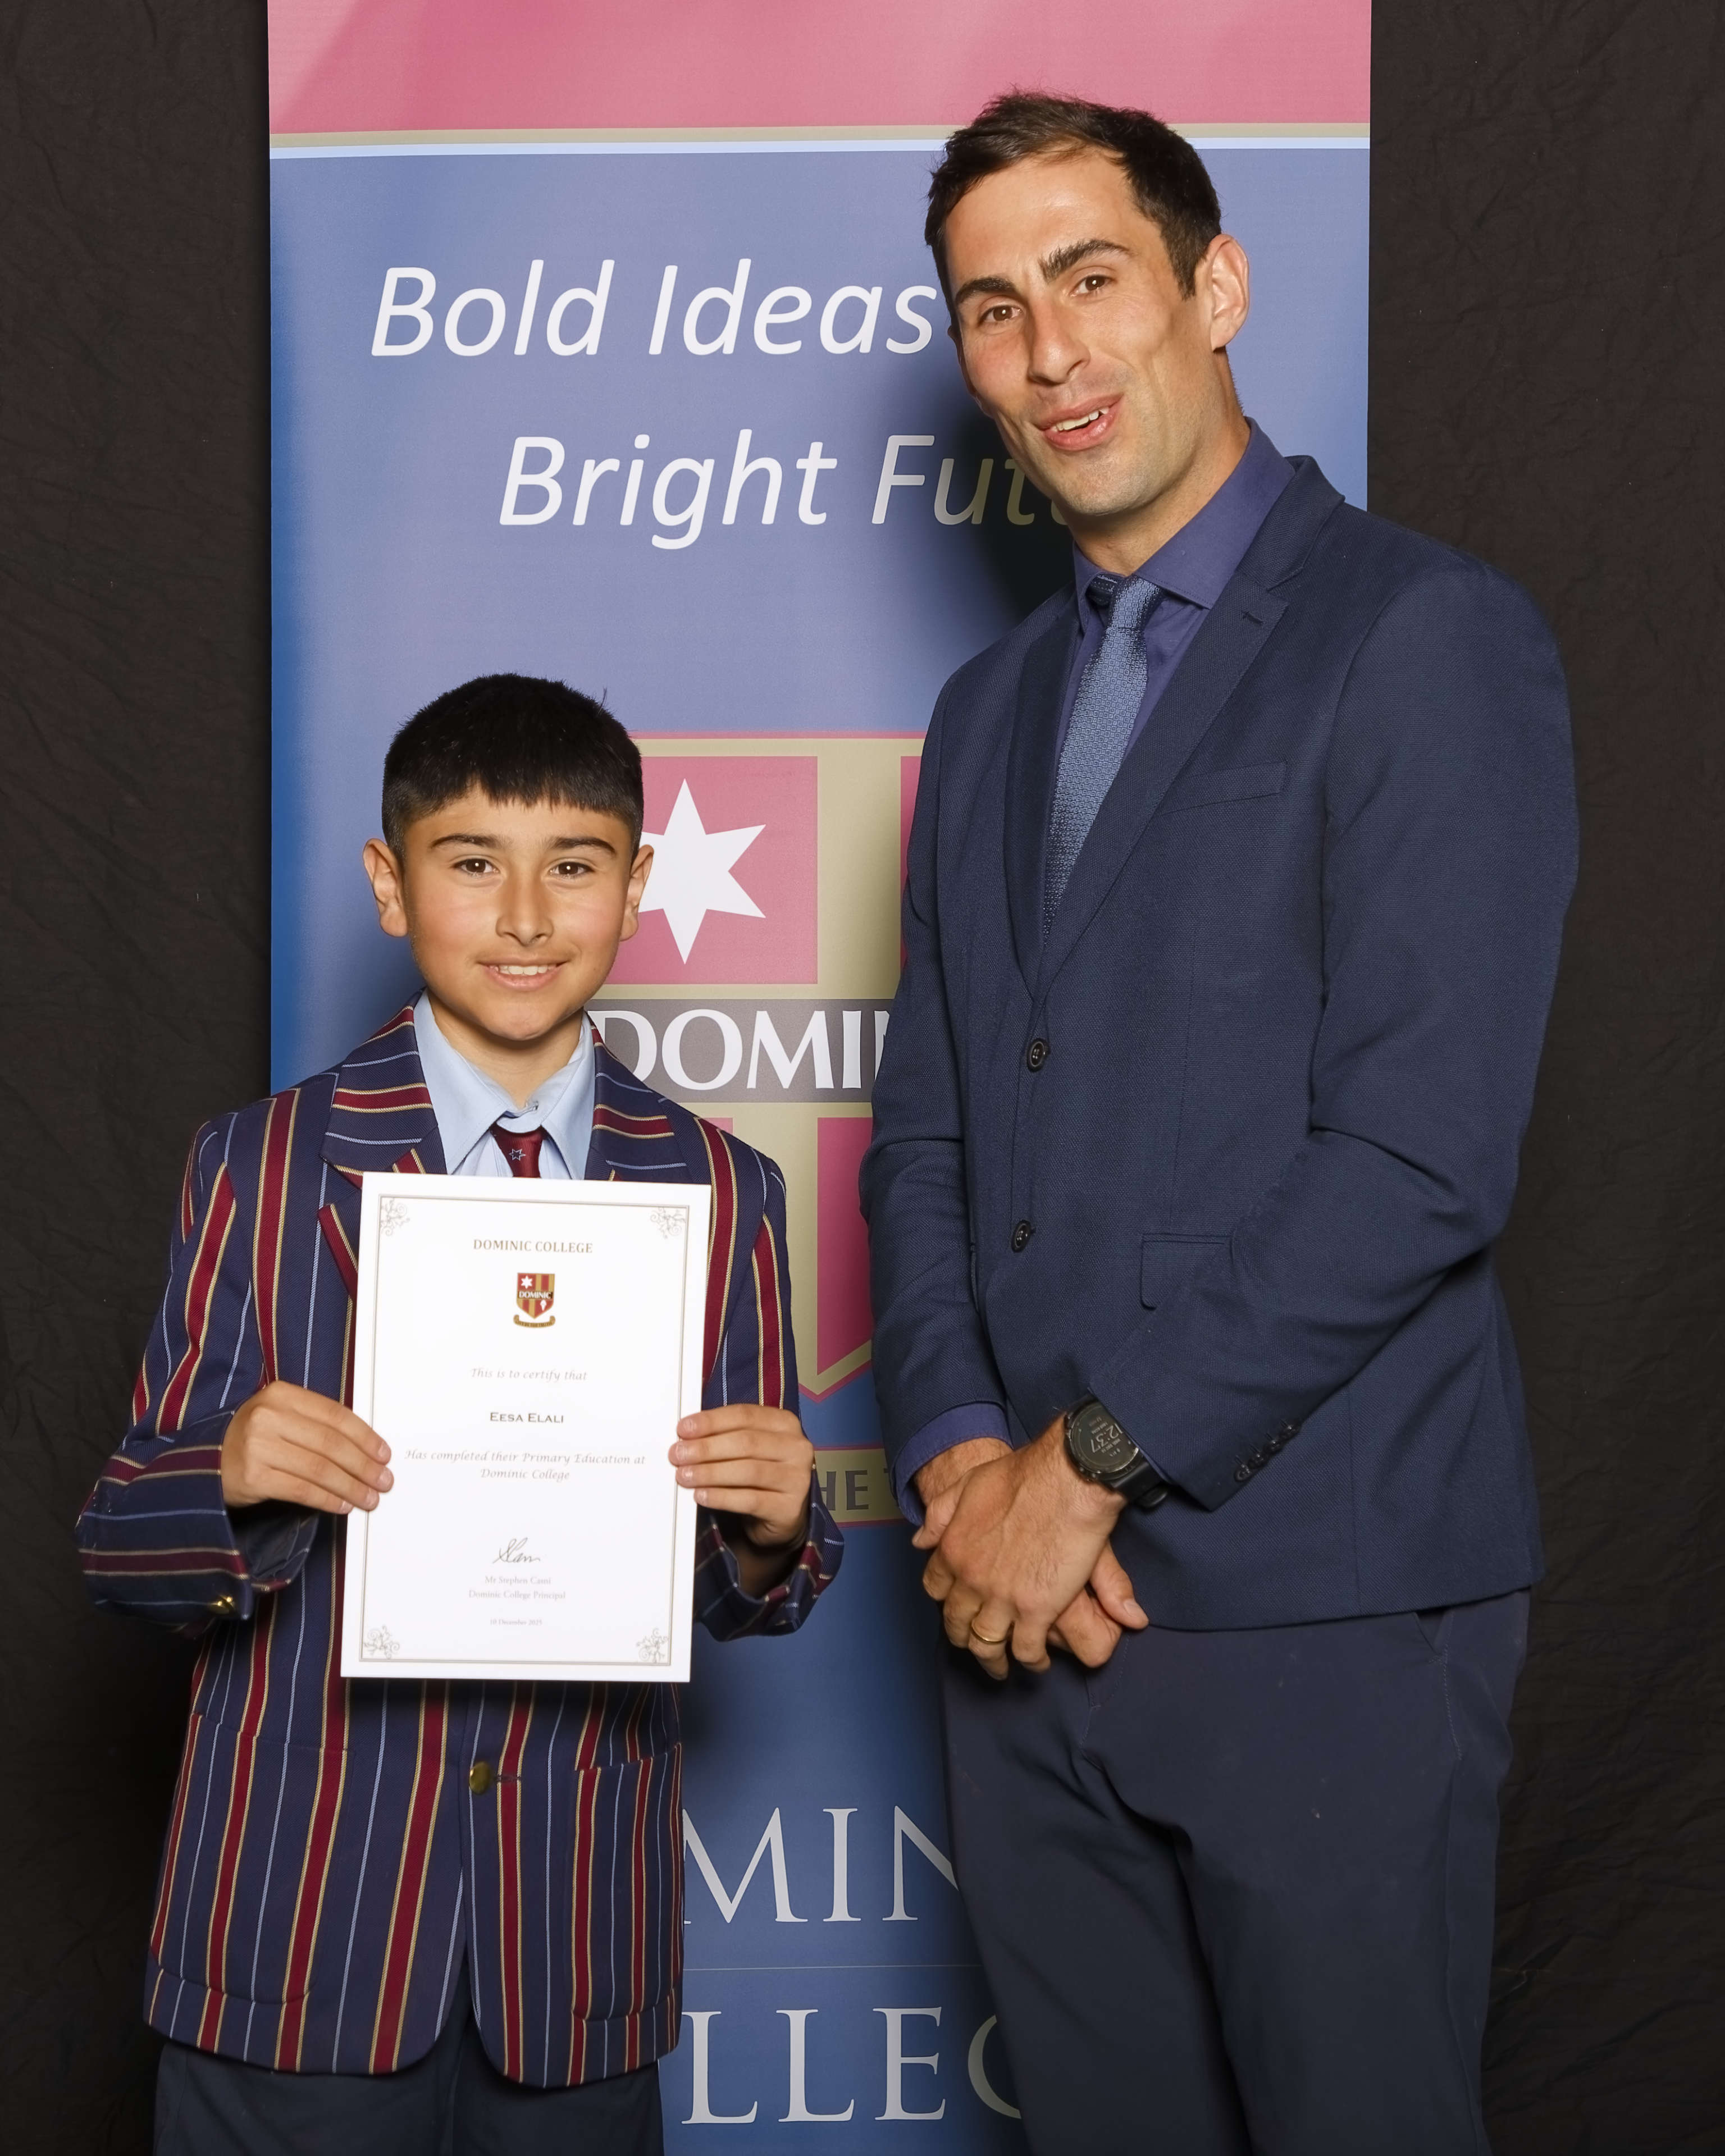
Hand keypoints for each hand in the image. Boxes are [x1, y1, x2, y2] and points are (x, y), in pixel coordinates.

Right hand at [221, 1380, 392, 1513]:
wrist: (203, 1463)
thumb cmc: (250, 1439)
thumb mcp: (279, 1417)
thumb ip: (315, 1424)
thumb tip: (365, 1448)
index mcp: (280, 1394)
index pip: (335, 1415)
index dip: (365, 1437)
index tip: (383, 1453)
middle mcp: (268, 1416)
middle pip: (331, 1443)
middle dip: (363, 1465)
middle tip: (383, 1480)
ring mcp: (258, 1446)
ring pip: (320, 1469)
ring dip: (351, 1486)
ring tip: (368, 1497)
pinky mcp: (253, 1477)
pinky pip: (302, 1490)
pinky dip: (327, 1499)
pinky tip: (342, 1505)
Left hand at [672, 1405, 813, 1594]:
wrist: (784, 1514)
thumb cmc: (760, 1474)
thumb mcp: (749, 1449)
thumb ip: (725, 1436)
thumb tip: (686, 1437)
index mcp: (785, 1423)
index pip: (745, 1415)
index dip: (711, 1421)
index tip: (683, 1429)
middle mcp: (796, 1447)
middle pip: (746, 1442)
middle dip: (706, 1448)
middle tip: (678, 1455)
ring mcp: (797, 1478)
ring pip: (748, 1471)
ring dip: (710, 1473)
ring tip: (684, 1476)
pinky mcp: (789, 1507)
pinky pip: (750, 1500)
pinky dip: (721, 1497)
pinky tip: (701, 1495)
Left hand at [914, 1415, 1139, 1677]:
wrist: (1066, 1481)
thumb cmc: (1021, 1477)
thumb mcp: (968, 1485)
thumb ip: (941, 1514)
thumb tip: (920, 1541)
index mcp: (953, 1549)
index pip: (935, 1587)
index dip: (943, 1598)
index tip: (954, 1603)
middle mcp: (971, 1579)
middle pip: (957, 1622)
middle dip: (963, 1636)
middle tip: (973, 1643)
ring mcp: (1002, 1599)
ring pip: (986, 1643)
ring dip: (992, 1660)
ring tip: (1000, 1667)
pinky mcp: (1035, 1611)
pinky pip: (1025, 1649)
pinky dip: (1029, 1660)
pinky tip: (1036, 1661)